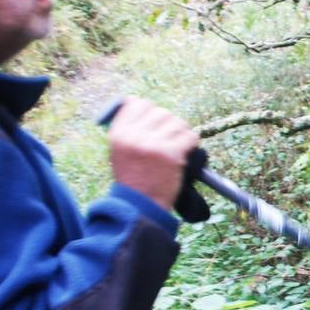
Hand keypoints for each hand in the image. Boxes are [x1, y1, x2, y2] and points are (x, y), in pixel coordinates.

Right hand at [107, 97, 199, 211]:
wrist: (140, 206)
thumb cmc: (132, 179)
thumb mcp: (119, 151)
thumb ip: (129, 129)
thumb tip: (145, 106)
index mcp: (118, 133)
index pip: (137, 103)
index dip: (149, 111)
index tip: (154, 122)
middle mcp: (134, 135)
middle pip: (161, 112)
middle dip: (168, 124)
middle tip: (168, 139)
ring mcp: (154, 144)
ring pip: (177, 122)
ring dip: (180, 133)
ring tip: (176, 147)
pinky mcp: (172, 153)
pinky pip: (190, 136)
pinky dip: (191, 142)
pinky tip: (185, 151)